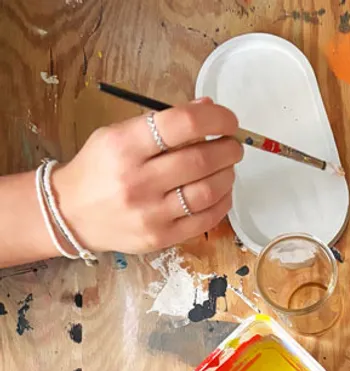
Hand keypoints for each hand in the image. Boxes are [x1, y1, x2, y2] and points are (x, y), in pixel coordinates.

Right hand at [54, 98, 242, 253]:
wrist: (71, 213)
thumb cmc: (100, 168)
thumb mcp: (119, 134)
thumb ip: (163, 122)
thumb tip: (208, 107)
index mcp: (124, 145)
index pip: (182, 124)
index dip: (216, 119)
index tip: (228, 121)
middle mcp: (136, 180)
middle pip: (201, 160)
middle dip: (228, 149)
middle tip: (233, 145)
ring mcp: (149, 213)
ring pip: (208, 191)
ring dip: (228, 175)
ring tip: (227, 167)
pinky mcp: (160, 237)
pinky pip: (206, 219)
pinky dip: (223, 201)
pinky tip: (221, 190)